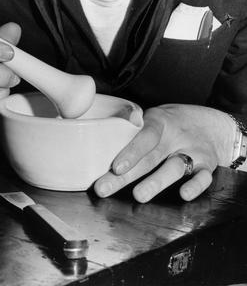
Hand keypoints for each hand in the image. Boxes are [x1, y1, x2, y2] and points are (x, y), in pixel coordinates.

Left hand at [94, 104, 235, 202]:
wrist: (214, 124)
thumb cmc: (173, 125)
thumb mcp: (155, 120)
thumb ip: (135, 133)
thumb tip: (101, 148)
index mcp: (159, 122)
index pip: (144, 136)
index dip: (130, 152)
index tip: (114, 167)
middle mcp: (176, 136)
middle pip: (150, 157)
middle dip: (127, 175)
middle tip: (104, 188)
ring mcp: (193, 151)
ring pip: (174, 167)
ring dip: (156, 182)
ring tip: (138, 196)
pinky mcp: (208, 166)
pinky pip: (203, 177)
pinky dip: (195, 186)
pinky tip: (183, 195)